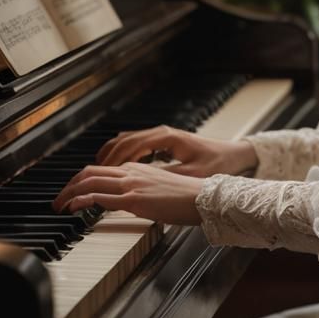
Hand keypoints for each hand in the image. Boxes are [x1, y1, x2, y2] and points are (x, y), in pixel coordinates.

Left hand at [54, 162, 201, 224]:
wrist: (203, 198)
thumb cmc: (188, 197)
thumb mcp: (160, 190)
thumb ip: (143, 192)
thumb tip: (132, 203)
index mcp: (137, 169)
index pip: (102, 170)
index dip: (82, 179)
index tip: (73, 191)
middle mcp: (131, 173)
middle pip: (89, 172)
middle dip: (69, 185)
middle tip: (59, 199)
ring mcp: (131, 185)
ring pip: (89, 182)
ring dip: (69, 193)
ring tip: (59, 206)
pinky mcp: (133, 199)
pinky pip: (99, 197)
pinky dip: (81, 201)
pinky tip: (73, 208)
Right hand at [95, 126, 256, 176]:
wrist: (233, 154)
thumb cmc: (216, 163)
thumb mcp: (191, 174)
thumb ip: (166, 177)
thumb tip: (143, 185)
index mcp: (166, 138)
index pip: (130, 146)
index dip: (112, 161)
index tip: (97, 174)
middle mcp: (160, 133)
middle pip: (123, 142)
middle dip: (103, 159)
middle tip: (85, 177)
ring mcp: (161, 135)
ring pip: (126, 141)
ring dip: (109, 155)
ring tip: (93, 172)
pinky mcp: (163, 141)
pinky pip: (134, 144)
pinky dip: (120, 154)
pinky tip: (113, 166)